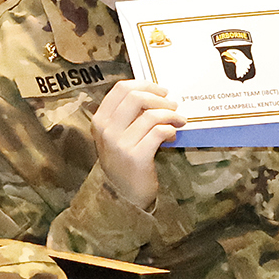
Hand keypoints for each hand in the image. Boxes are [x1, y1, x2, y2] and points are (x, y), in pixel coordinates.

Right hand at [89, 79, 181, 211]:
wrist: (122, 193)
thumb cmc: (124, 161)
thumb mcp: (116, 135)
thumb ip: (127, 116)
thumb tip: (154, 96)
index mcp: (99, 120)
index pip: (120, 88)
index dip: (144, 84)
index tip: (161, 90)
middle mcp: (106, 129)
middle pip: (135, 96)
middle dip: (159, 98)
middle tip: (172, 105)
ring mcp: (119, 143)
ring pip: (150, 114)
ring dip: (170, 114)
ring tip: (179, 120)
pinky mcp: (136, 156)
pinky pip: (158, 132)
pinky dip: (170, 130)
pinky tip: (172, 135)